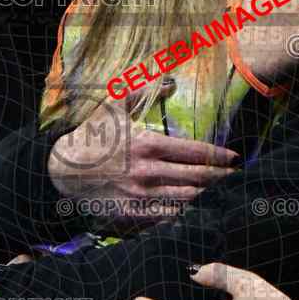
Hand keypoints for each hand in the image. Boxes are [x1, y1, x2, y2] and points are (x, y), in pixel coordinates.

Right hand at [48, 91, 238, 223]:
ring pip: (186, 200)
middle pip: (196, 178)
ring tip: (225, 194)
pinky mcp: (133, 215)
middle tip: (236, 177)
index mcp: (147, 145)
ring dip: (209, 197)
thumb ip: (144, 91)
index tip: (233, 157)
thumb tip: (171, 82)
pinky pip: (167, 218)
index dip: (218, 155)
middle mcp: (147, 172)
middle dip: (221, 177)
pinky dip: (186, 215)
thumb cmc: (92, 135)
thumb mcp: (114, 106)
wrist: (61, 171)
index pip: (194, 152)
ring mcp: (141, 197)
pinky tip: (199, 212)